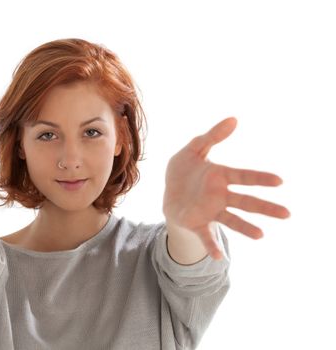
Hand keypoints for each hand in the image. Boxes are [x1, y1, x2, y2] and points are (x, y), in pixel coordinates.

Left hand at [162, 117, 290, 258]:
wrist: (167, 192)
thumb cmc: (184, 171)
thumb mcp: (193, 149)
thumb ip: (212, 136)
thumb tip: (234, 119)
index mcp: (221, 176)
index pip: (244, 177)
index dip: (260, 179)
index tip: (279, 181)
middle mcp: (220, 196)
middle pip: (246, 201)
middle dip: (265, 207)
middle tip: (286, 214)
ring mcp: (210, 211)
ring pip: (231, 220)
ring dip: (245, 227)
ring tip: (260, 235)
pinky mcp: (196, 223)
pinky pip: (206, 235)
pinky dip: (212, 246)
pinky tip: (219, 257)